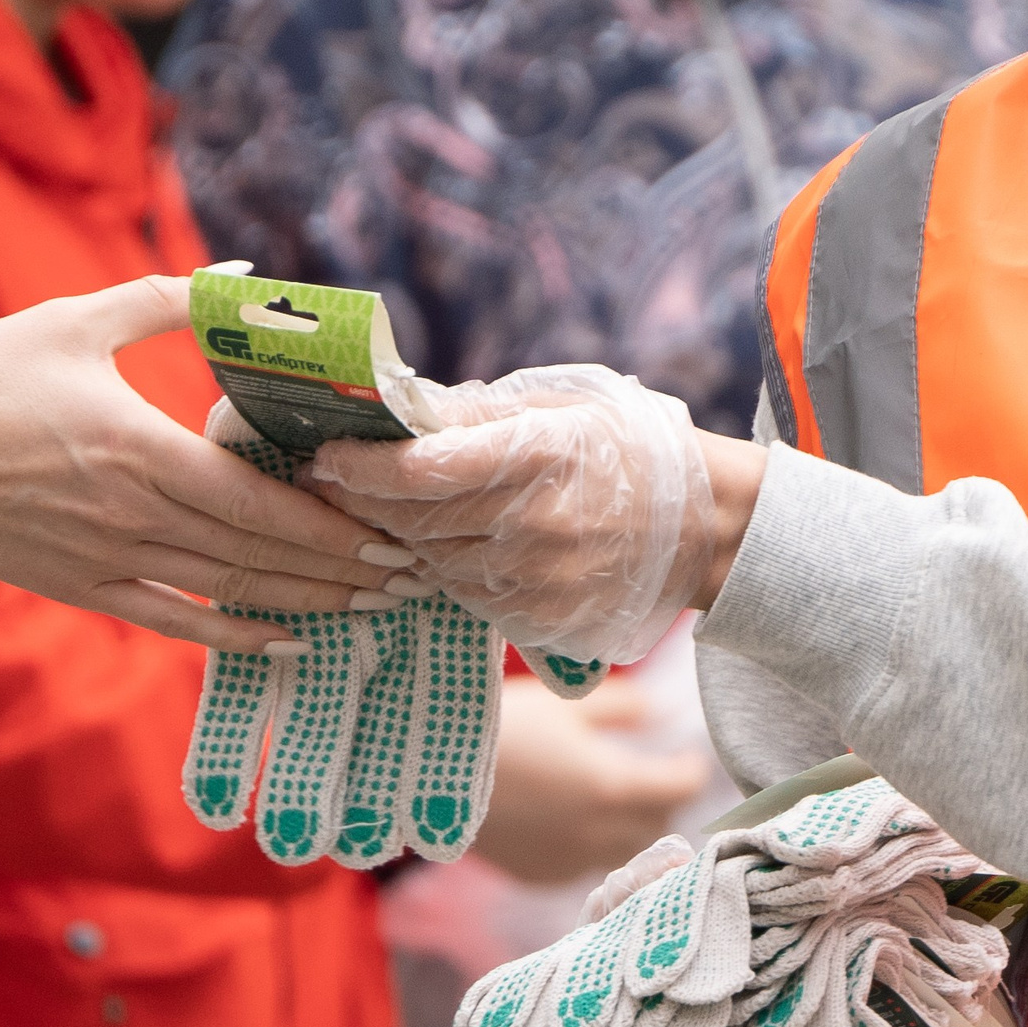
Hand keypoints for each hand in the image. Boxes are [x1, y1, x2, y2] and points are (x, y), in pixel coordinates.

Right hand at [0, 279, 417, 654]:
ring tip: (369, 609)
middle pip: (260, 554)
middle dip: (341, 570)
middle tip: (409, 575)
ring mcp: (110, 560)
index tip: (391, 532)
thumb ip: (171, 300)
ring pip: (227, 592)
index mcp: (143, 450)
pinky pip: (173, 620)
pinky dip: (232, 635)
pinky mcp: (84, 587)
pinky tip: (283, 642)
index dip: (332, 524)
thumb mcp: (77, 322)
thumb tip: (253, 277)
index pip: (260, 500)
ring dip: (304, 603)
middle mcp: (136, 517)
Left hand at [307, 365, 718, 662]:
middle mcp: (532, 525)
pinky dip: (440, 568)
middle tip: (330, 483)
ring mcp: (535, 580)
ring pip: (428, 562)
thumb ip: (477, 414)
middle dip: (361, 503)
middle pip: (411, 521)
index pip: (418, 470)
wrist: (702, 528)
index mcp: (536, 456)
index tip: (326, 456)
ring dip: (397, 537)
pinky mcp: (538, 620)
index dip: (359, 467)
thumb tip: (396, 409)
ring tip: (385, 510)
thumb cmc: (624, 448)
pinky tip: (440, 543)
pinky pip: (461, 594)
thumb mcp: (560, 406)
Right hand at [474, 677, 710, 884]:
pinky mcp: (537, 875)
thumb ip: (622, 708)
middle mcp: (598, 834)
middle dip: (662, 802)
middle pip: (658, 827)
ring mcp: (567, 862)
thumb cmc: (502, 725)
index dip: (690, 769)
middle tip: (652, 778)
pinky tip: (570, 827)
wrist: (427, 768)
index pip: (681, 787)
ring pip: (624, 855)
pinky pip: (582, 869)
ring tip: (615, 806)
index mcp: (614, 787)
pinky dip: (588, 849)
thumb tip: (655, 713)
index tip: (686, 756)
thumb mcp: (566, 703)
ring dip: (630, 831)